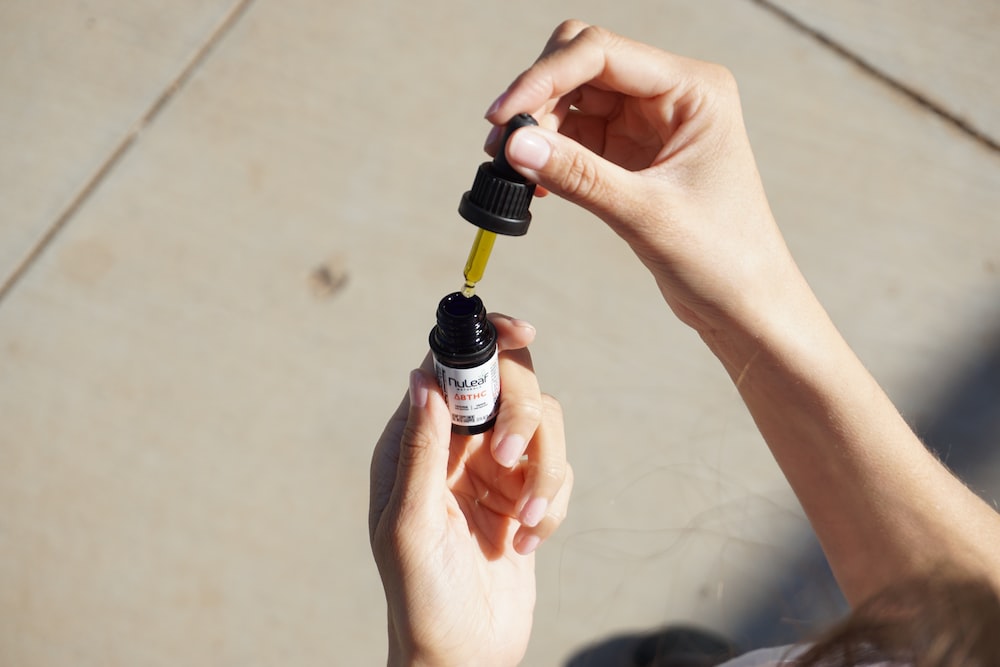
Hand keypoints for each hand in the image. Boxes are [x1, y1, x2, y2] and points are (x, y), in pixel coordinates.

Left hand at [369, 315, 571, 665]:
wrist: (463, 652)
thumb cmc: (419, 594)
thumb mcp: (409, 522)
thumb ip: (419, 448)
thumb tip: (421, 376)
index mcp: (417, 440)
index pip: (449, 365)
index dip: (486, 340)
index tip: (522, 335)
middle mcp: (457, 445)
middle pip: (510, 385)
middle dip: (524, 418)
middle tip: (510, 458)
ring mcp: (495, 470)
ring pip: (545, 427)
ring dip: (545, 471)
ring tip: (526, 523)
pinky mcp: (527, 496)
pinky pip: (559, 469)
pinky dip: (553, 502)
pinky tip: (527, 541)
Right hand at [486, 20, 806, 336]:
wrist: (743, 305)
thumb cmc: (722, 257)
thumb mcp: (645, 213)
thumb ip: (578, 175)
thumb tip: (515, 144)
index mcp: (693, 89)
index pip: (602, 54)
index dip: (544, 78)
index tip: (504, 118)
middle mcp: (670, 95)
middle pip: (582, 64)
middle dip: (538, 97)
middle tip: (504, 144)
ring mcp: (648, 123)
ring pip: (572, 98)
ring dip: (538, 127)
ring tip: (513, 169)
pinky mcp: (631, 153)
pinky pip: (575, 136)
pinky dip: (549, 153)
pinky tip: (536, 184)